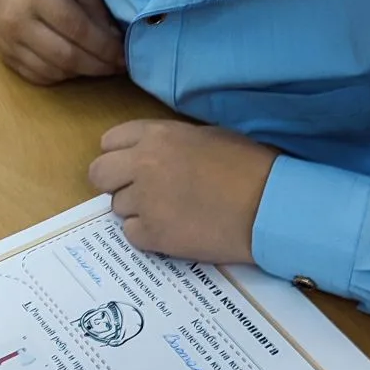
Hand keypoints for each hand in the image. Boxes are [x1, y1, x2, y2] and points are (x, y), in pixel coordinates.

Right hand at [0, 0, 124, 85]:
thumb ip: (92, 1)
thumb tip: (114, 37)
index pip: (77, 28)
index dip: (104, 46)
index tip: (124, 54)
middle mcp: (17, 22)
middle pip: (66, 56)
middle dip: (98, 65)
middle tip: (119, 66)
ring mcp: (7, 42)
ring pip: (53, 71)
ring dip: (82, 73)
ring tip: (101, 65)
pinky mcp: (3, 56)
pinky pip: (38, 77)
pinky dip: (62, 76)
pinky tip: (76, 66)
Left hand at [88, 120, 278, 261]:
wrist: (270, 205)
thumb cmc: (249, 165)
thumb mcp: (206, 135)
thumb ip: (169, 141)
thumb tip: (150, 153)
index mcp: (157, 135)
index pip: (109, 141)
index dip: (120, 155)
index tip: (133, 166)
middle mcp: (142, 164)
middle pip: (99, 173)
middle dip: (115, 183)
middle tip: (140, 192)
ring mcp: (145, 201)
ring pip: (117, 207)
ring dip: (137, 210)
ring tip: (171, 212)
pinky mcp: (153, 234)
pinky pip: (131, 234)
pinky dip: (148, 235)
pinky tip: (174, 230)